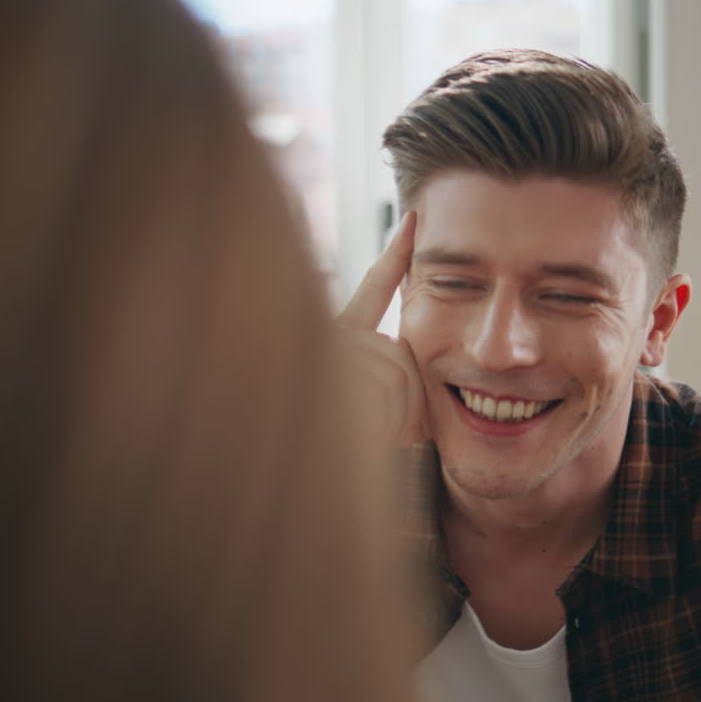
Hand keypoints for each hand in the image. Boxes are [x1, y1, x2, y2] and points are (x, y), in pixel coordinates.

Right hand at [337, 211, 428, 450]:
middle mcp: (325, 335)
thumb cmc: (328, 453)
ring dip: (401, 417)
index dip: (396, 255)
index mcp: (335, 337)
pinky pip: (388, 382)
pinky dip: (388, 420)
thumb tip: (399, 356)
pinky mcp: (328, 363)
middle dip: (413, 402)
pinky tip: (365, 439)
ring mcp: (324, 348)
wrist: (286, 481)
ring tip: (376, 444)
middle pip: (401, 352)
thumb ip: (385, 378)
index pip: (373, 287)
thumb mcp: (367, 415)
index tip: (415, 221)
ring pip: (397, 370)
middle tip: (400, 440)